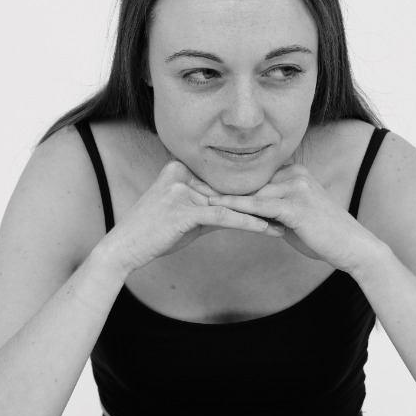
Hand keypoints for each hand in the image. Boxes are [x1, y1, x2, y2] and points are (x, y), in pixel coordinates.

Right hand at [104, 160, 284, 274]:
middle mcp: (181, 172)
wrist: (125, 247)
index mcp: (180, 168)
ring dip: (260, 215)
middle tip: (290, 210)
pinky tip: (268, 230)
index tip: (279, 200)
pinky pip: (223, 216)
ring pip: (230, 202)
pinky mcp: (184, 208)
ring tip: (286, 223)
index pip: (224, 182)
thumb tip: (240, 211)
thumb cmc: (155, 234)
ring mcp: (181, 188)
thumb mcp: (187, 217)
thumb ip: (212, 209)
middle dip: (261, 202)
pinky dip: (248, 223)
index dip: (253, 193)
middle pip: (230, 190)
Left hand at [205, 163, 379, 271]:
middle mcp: (293, 173)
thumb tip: (250, 216)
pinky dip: (234, 209)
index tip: (194, 182)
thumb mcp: (292, 220)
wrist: (352, 248)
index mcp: (292, 173)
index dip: (223, 179)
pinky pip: (258, 206)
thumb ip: (271, 212)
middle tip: (184, 184)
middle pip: (246, 177)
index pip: (251, 174)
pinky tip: (213, 211)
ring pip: (248, 190)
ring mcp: (295, 187)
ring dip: (219, 194)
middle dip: (215, 183)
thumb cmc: (323, 237)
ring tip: (191, 197)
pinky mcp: (295, 205)